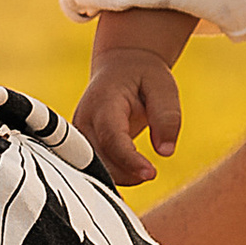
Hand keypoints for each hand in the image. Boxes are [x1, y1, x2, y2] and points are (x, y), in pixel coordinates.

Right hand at [75, 54, 180, 186]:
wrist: (121, 67)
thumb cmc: (144, 76)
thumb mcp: (164, 87)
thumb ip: (167, 117)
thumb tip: (166, 152)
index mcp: (103, 102)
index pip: (112, 137)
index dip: (130, 160)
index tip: (151, 173)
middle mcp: (84, 119)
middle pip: (97, 158)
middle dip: (124, 173)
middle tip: (150, 174)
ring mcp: (79, 134)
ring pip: (92, 168)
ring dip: (117, 177)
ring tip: (144, 173)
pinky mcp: (82, 145)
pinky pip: (92, 167)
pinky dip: (111, 176)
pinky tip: (131, 176)